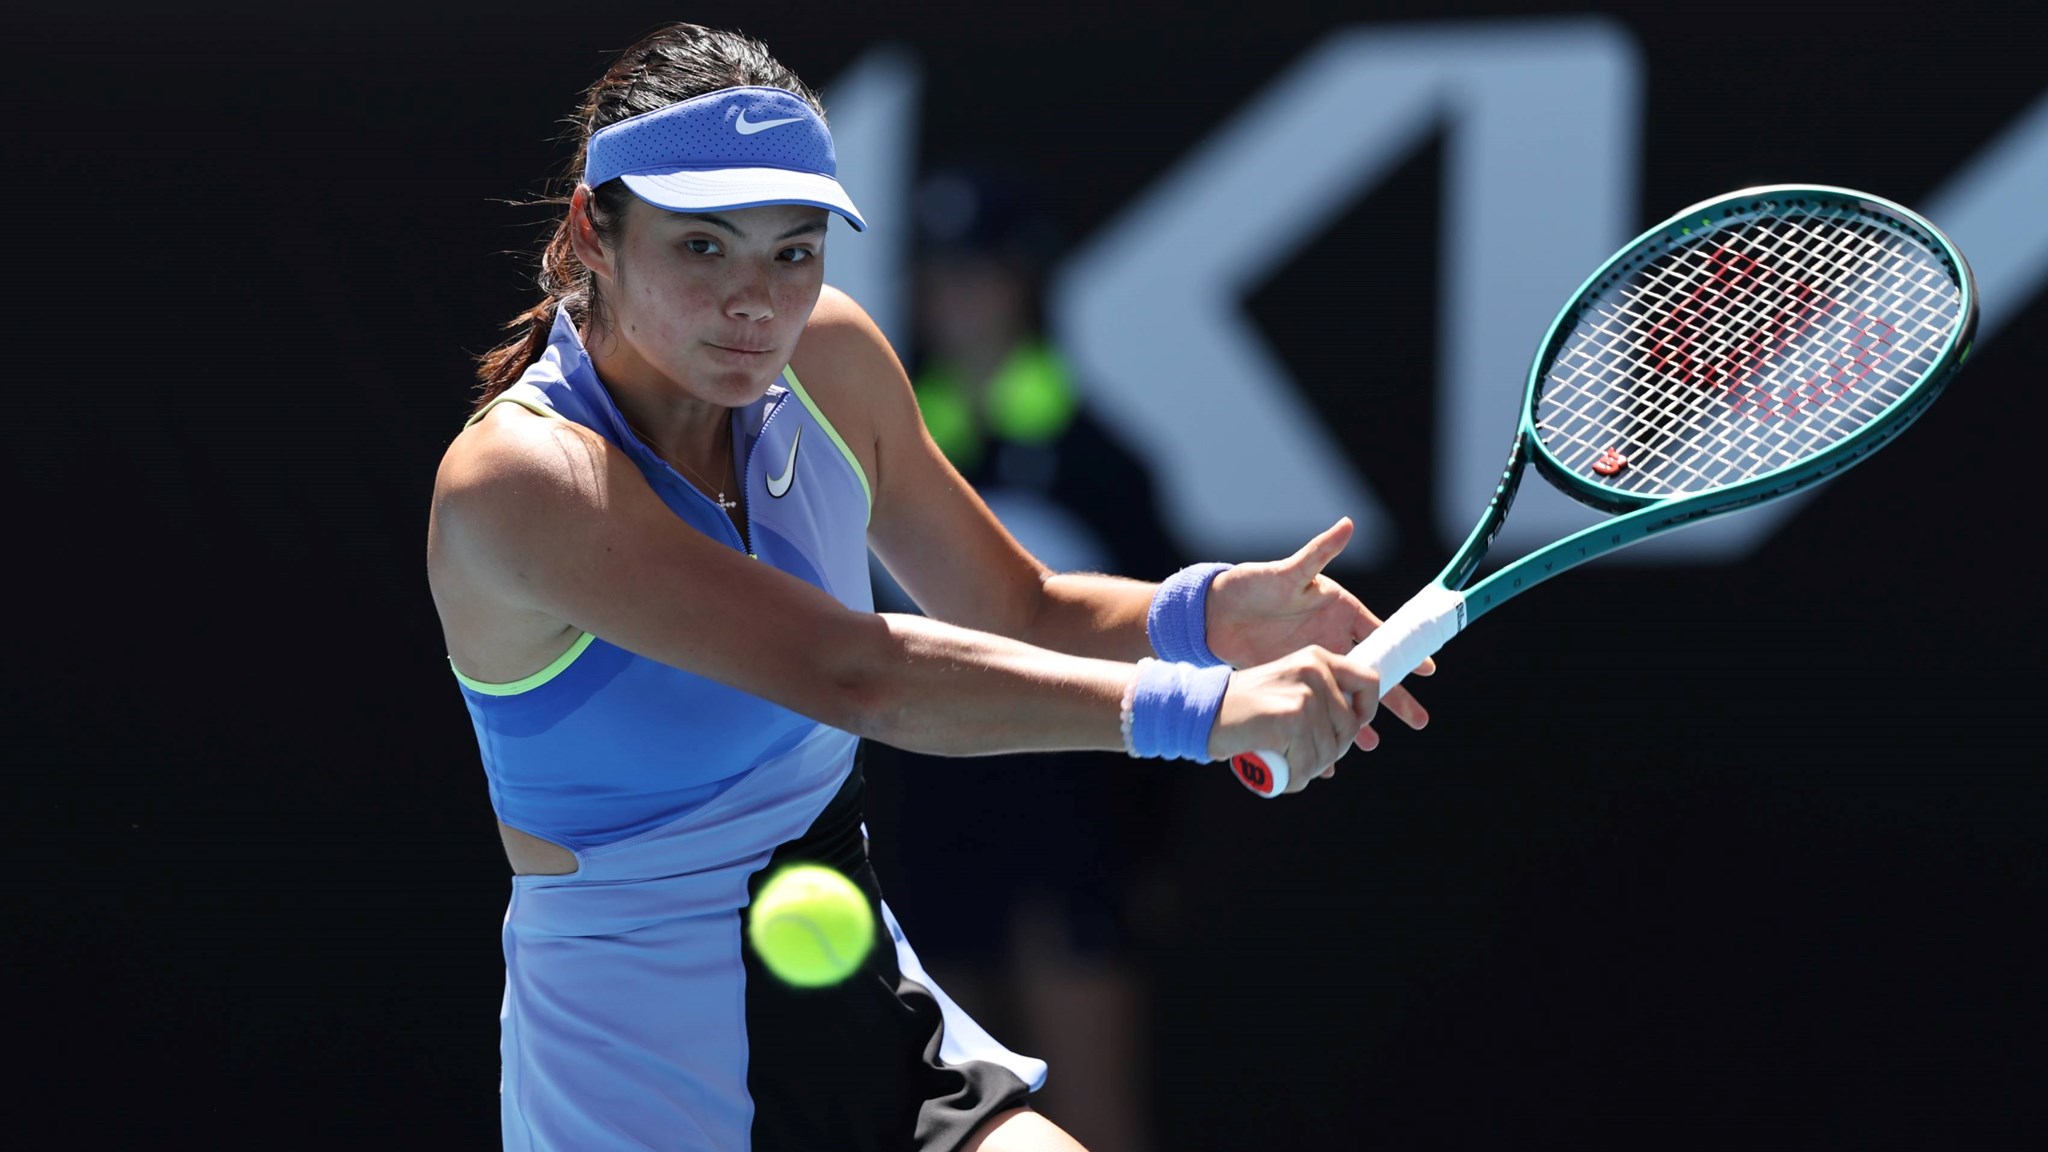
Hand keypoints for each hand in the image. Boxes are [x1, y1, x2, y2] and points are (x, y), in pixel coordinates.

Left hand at [1205, 517, 1433, 737]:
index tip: (1428, 671)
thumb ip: (1318, 554)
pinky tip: (1329, 753)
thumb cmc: (1251, 585)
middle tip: (1419, 721)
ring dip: (1359, 720)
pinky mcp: (1294, 679)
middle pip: (1370, 672)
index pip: (1380, 635)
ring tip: (1373, 745)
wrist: (1212, 613)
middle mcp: (1332, 638)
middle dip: (1395, 697)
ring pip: (1345, 695)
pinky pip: (1317, 706)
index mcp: (1339, 611)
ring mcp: (1314, 662)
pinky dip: (1323, 726)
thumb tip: (1347, 525)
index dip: (1404, 653)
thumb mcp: (1287, 572)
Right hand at [1206, 646, 1379, 792]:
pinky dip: (1293, 778)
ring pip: (1329, 752)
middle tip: (1298, 754)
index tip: (1348, 732)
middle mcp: (1315, 671)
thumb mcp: (1287, 685)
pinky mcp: (1292, 719)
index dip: (1365, 714)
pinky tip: (1275, 772)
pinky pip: (1308, 765)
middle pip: (1350, 729)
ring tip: (1281, 762)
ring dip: (1306, 769)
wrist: (1200, 709)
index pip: (1370, 683)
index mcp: (1318, 658)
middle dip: (1328, 752)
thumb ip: (1319, 696)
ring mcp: (1305, 695)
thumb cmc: (1242, 707)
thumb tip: (1359, 729)